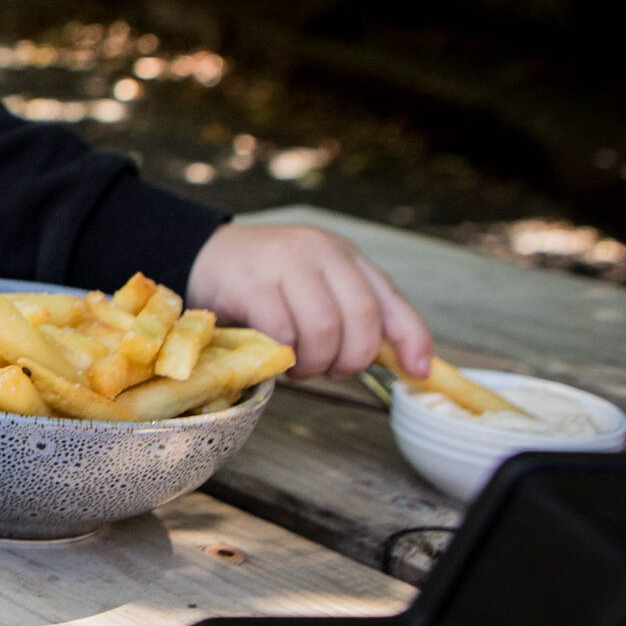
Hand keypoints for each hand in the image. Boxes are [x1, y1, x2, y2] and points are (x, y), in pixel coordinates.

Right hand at [186, 223, 432, 380]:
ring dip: (315, 361)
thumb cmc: (270, 280)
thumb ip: (355, 316)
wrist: (208, 254)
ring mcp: (284, 264)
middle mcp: (320, 253)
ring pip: (322, 327)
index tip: (417, 372)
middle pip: (360, 316)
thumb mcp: (320, 287)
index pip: (389, 301)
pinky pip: (281, 331)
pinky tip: (277, 356)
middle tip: (334, 372)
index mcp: (345, 257)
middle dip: (351, 358)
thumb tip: (408, 364)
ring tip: (301, 366)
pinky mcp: (249, 284)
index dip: (411, 340)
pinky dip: (284, 355)